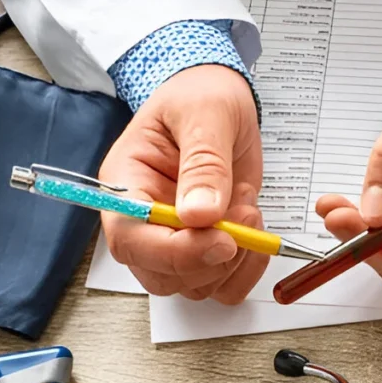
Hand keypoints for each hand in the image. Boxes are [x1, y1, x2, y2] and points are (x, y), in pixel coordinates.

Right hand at [99, 65, 266, 302]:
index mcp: (126, 185)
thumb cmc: (199, 96)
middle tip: (246, 216)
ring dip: (234, 261)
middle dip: (210, 259)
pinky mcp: (206, 247)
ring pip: (195, 286)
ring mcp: (176, 239)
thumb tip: (200, 215)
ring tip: (249, 208)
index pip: (131, 239)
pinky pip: (222, 285)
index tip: (222, 240)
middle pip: (161, 275)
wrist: (217, 97)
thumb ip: (204, 162)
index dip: (175, 252)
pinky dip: (247, 269)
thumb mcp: (206, 113)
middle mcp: (144, 222)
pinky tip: (256, 231)